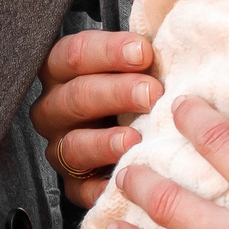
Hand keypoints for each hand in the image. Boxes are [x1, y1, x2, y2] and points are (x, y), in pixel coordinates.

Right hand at [29, 30, 161, 206]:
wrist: (135, 137)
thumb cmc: (136, 91)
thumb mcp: (136, 66)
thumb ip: (142, 53)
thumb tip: (173, 39)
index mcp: (62, 72)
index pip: (73, 54)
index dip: (108, 52)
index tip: (144, 52)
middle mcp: (54, 109)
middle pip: (75, 97)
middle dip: (116, 92)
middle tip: (151, 92)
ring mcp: (61, 148)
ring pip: (74, 143)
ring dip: (106, 141)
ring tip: (135, 138)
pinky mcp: (74, 185)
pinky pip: (82, 189)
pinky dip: (103, 186)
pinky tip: (126, 178)